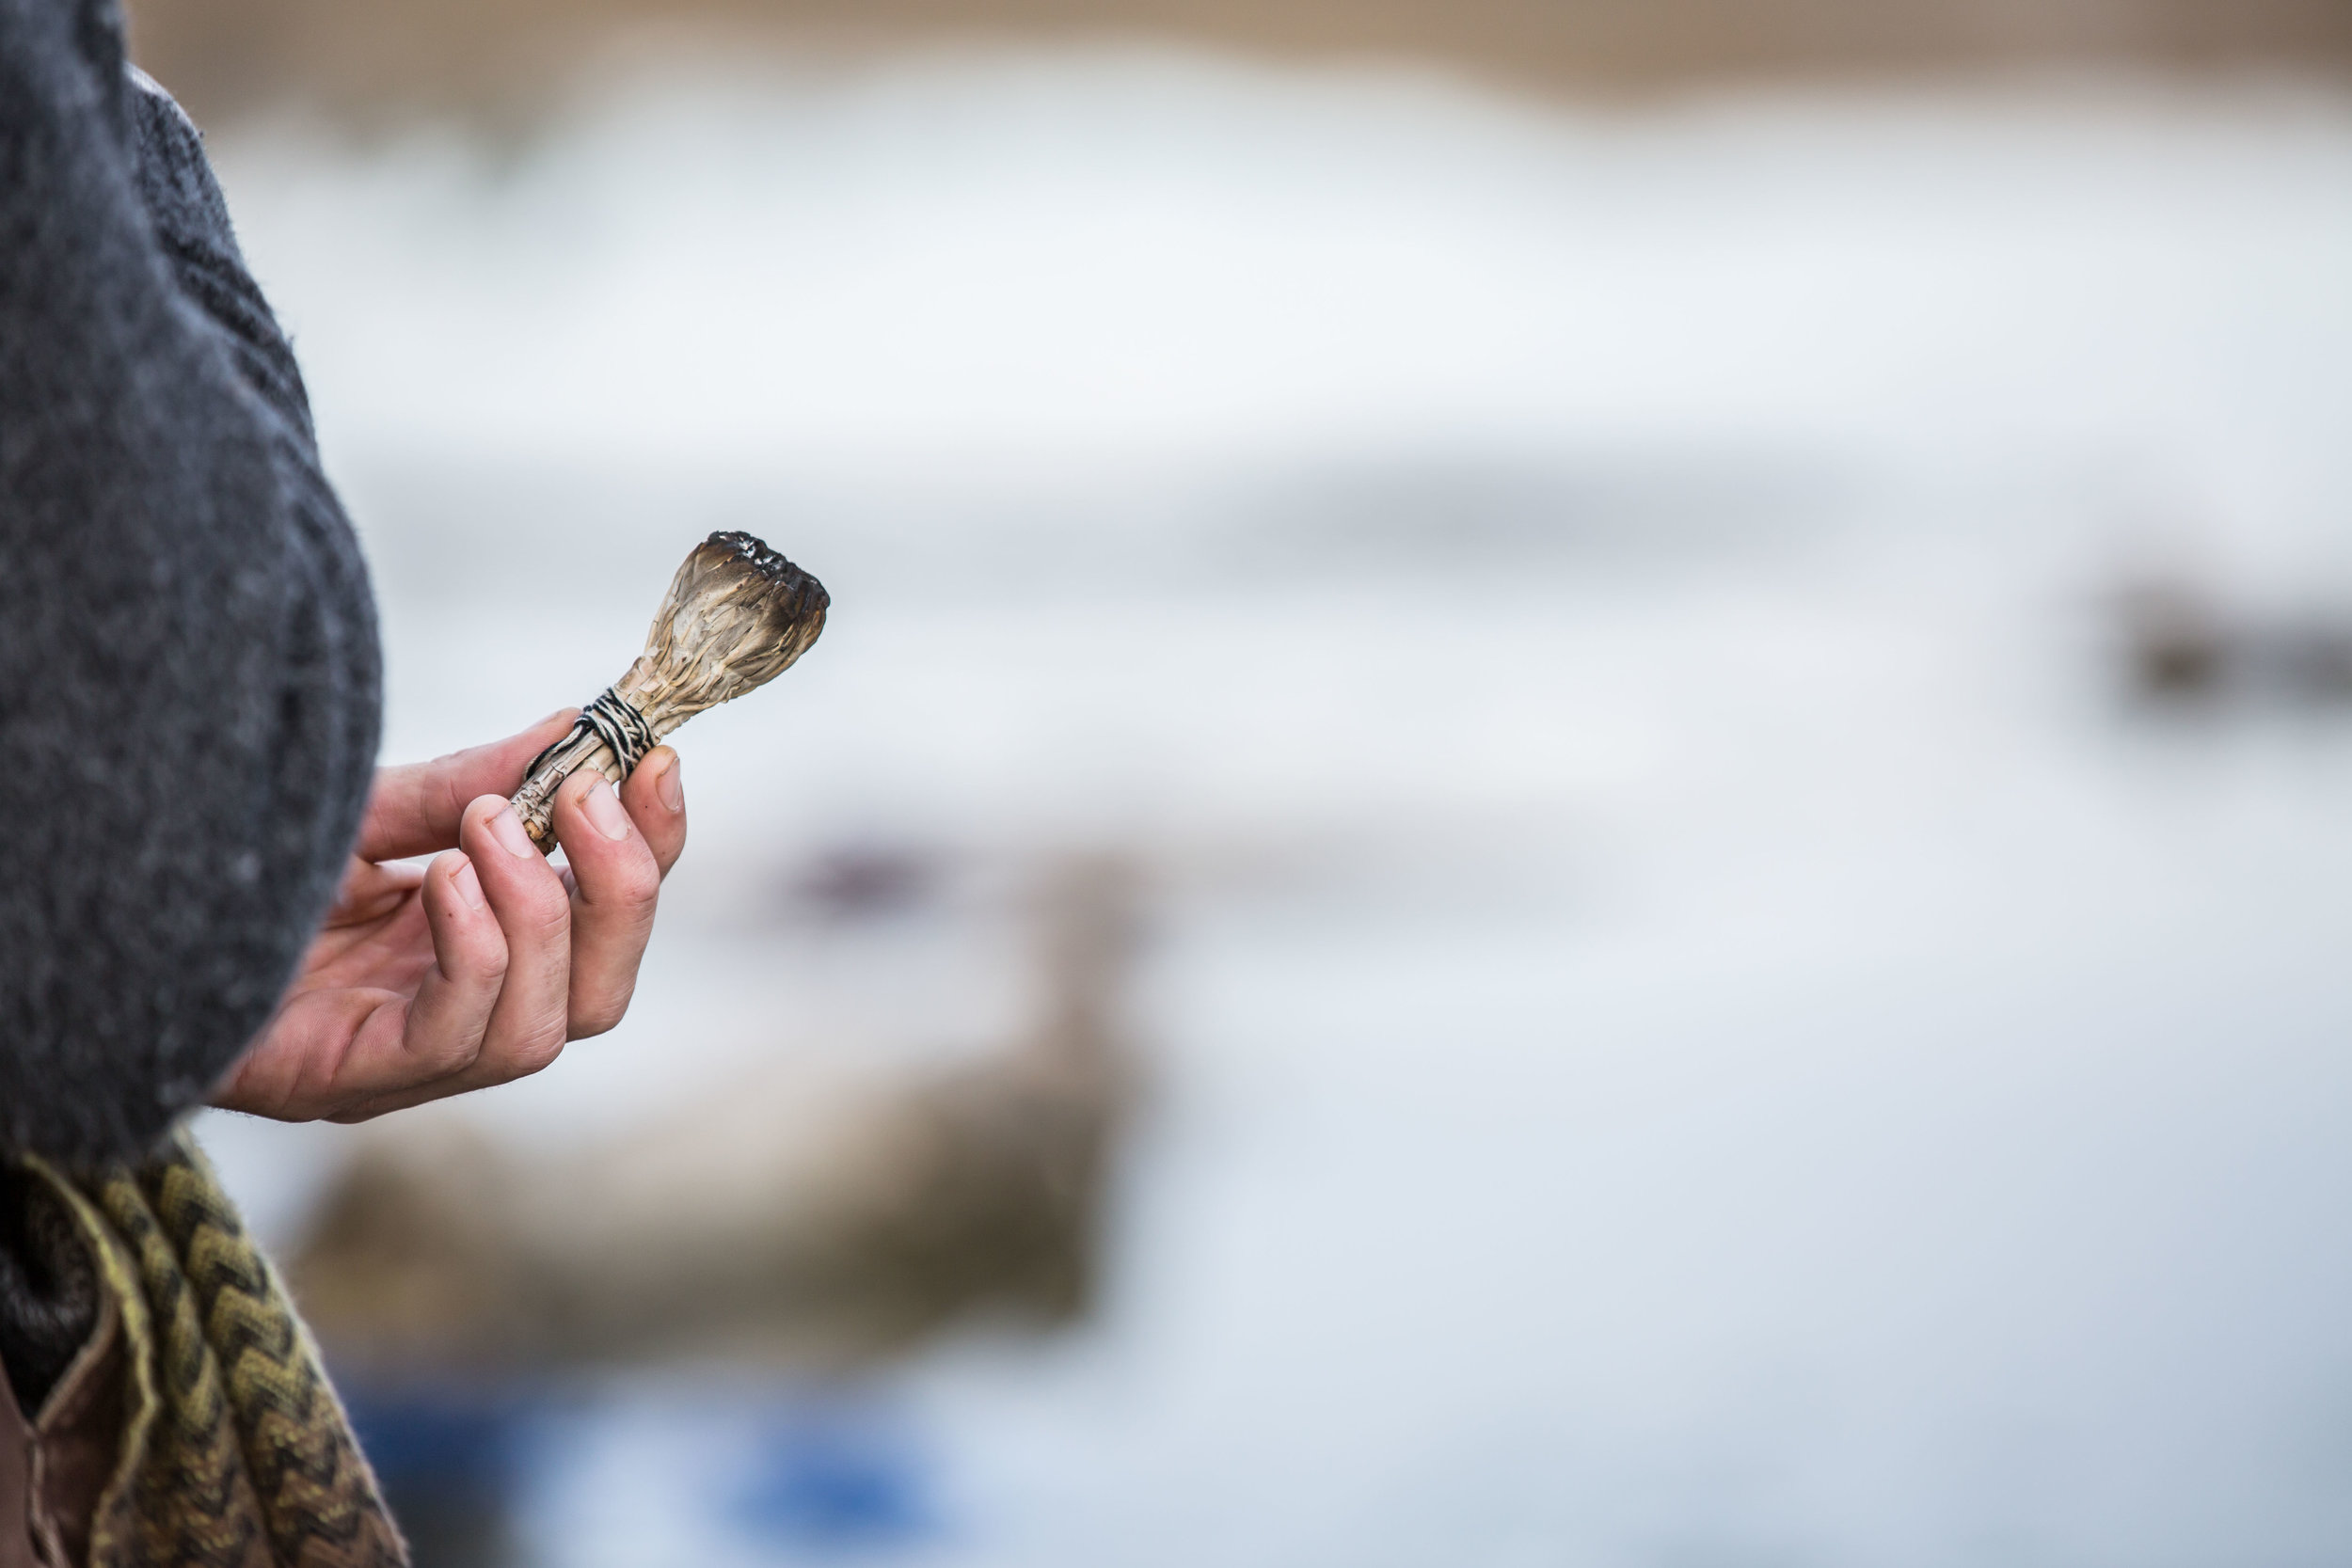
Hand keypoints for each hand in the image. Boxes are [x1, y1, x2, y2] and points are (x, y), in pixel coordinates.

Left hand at [212, 711, 687, 1122]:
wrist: (105, 921)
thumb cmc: (231, 876)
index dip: (651, 851)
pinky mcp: (350, 1081)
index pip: (603, 929)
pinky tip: (443, 882)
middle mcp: (456, 1028)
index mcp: (476, 962)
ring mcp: (405, 1067)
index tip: (656, 761)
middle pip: (601, 998)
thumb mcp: (370, 812)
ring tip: (483, 827)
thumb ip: (474, 782)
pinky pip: (456, 1035)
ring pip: (546, 1028)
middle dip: (621, 892)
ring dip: (541, 913)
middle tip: (588, 797)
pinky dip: (477, 951)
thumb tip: (579, 729)